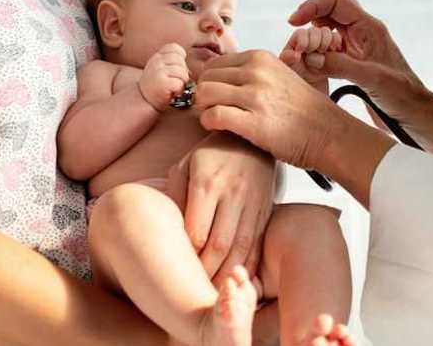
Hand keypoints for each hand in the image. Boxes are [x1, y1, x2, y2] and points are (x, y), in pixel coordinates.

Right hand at [138, 43, 188, 111]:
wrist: (143, 100)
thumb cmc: (156, 86)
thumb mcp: (161, 68)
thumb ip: (171, 61)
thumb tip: (188, 67)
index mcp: (157, 56)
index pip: (175, 48)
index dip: (179, 59)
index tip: (173, 70)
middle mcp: (156, 61)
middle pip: (181, 61)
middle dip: (182, 73)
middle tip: (173, 81)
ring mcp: (158, 71)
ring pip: (183, 73)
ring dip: (181, 82)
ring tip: (173, 87)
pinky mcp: (162, 83)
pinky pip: (180, 83)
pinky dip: (179, 90)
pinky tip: (172, 92)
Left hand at [165, 132, 274, 284]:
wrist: (248, 140)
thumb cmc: (208, 157)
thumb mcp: (183, 167)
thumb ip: (173, 197)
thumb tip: (166, 231)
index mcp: (207, 183)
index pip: (196, 232)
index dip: (187, 256)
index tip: (177, 270)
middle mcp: (232, 194)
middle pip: (219, 245)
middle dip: (205, 273)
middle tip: (193, 290)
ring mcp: (252, 203)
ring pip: (241, 249)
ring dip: (226, 275)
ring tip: (213, 292)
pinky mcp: (266, 211)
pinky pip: (258, 245)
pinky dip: (248, 267)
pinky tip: (236, 279)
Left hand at [195, 50, 397, 207]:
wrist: (328, 133)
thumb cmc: (302, 110)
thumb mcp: (279, 77)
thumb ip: (252, 73)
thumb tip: (217, 76)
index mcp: (261, 58)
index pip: (215, 64)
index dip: (209, 81)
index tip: (214, 97)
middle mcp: (256, 71)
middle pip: (206, 77)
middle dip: (202, 95)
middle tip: (210, 110)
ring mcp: (255, 96)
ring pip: (204, 93)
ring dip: (203, 108)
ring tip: (213, 119)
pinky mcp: (253, 122)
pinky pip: (212, 116)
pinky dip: (208, 123)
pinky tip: (217, 128)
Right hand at [288, 0, 428, 129]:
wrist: (416, 113)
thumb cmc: (403, 95)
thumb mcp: (372, 79)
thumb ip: (342, 66)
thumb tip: (311, 56)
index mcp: (370, 28)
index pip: (337, 1)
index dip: (313, 6)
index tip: (293, 21)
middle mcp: (363, 32)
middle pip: (332, 7)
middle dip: (311, 15)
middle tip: (295, 31)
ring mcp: (358, 45)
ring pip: (329, 26)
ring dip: (313, 34)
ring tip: (302, 52)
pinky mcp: (353, 60)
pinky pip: (330, 46)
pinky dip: (317, 51)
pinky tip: (311, 65)